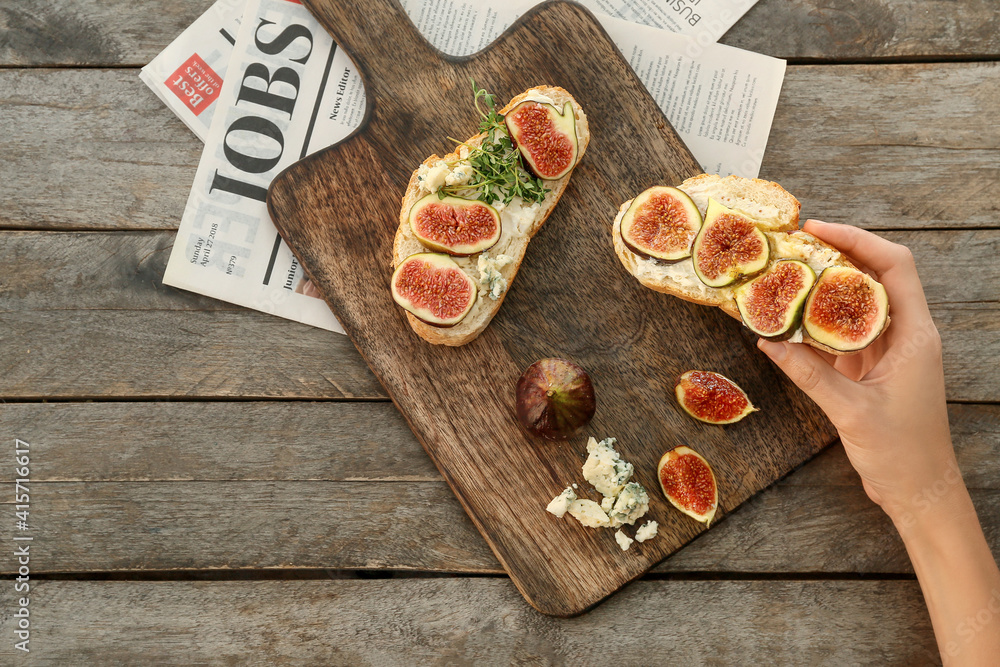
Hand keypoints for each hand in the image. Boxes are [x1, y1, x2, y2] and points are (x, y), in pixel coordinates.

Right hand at [757, 220, 956, 520]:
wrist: (919, 491)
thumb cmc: (902, 453)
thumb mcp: (851, 411)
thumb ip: (809, 374)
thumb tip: (769, 343)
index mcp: (916, 336)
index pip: (894, 266)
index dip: (858, 240)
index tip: (818, 229)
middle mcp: (906, 336)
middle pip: (874, 276)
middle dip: (836, 255)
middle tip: (794, 245)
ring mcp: (890, 353)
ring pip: (858, 304)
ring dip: (824, 288)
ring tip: (786, 275)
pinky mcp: (873, 370)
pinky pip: (844, 335)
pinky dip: (819, 325)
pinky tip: (790, 322)